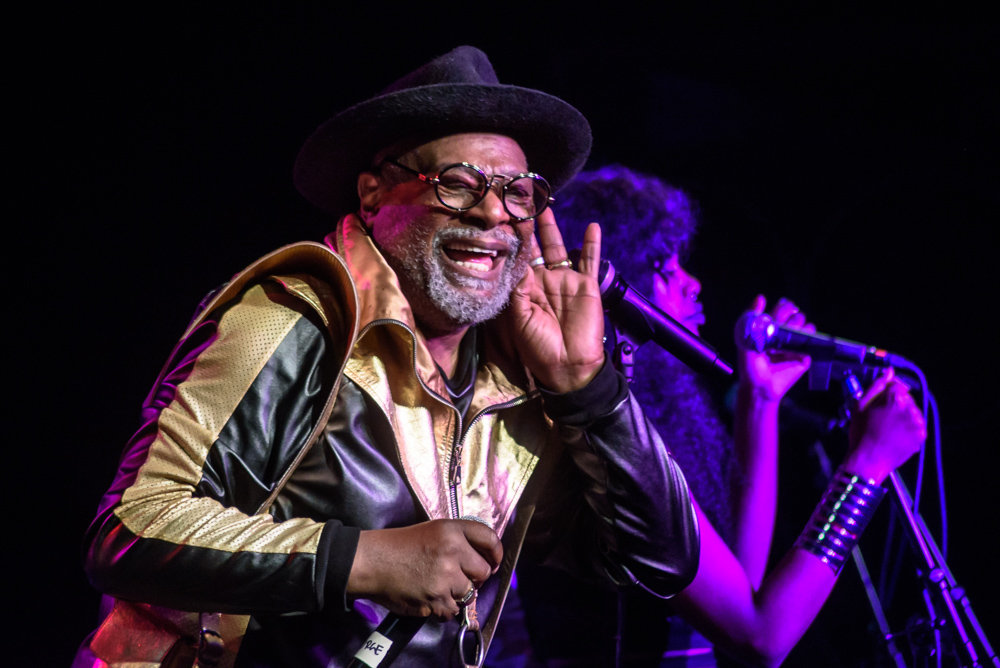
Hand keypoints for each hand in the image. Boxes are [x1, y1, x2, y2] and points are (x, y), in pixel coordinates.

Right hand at [346, 519, 502, 619]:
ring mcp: (444, 577)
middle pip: (483, 572)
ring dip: (456, 595)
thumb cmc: (400, 546)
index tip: (493, 561)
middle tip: (458, 577)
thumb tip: (484, 559)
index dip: (495, 553)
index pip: (490, 539)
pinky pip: (452, 611)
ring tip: (437, 587)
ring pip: (468, 594)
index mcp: (451, 530)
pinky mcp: (435, 599)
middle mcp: (452, 551)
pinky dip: (443, 609)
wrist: (372, 561)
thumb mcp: (432, 530)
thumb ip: (458, 540)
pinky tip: (429, 598)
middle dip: (474, 578)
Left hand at [505, 210, 604, 392]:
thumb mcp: (520, 318)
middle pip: (536, 248)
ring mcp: (566, 282)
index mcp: (526, 290)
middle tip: (520, 204)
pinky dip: (592, 243)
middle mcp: (544, 282)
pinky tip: (593, 226)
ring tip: (546, 206)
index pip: (518, 260)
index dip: (512, 242)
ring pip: (559, 248)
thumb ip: (518, 290)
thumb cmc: (538, 347)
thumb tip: (518, 264)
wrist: (567, 366)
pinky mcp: (586, 285)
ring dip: (552, 228)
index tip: (503, 221)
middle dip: (529, 228)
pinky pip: (590, 260)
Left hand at [737, 295, 813, 402]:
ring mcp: (795, 342)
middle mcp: (785, 332)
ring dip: (797, 327)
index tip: (780, 311)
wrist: (759, 387)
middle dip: (791, 315)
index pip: (781, 308)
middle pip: (795, 314)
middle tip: (783, 324)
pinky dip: (807, 340)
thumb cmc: (750, 364)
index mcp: (771, 327)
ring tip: (787, 338)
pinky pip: (812, 340)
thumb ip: (751, 319)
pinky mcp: (805, 354)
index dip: (783, 307)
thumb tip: (761, 297)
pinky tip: (796, 346)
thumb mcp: (745, 340)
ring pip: (805, 324)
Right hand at [844, 369, 926, 482]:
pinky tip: (895, 434)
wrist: (868, 460)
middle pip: (906, 398)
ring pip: (912, 412)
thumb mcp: (860, 405)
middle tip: (882, 415)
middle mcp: (910, 410)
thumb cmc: (860, 432)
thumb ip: (876, 386)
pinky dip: (908, 427)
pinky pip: (916, 426)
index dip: (889, 390)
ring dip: (903, 415)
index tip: (881, 397)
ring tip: (889, 426)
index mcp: (895, 399)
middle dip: (896, 403)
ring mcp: (917, 424)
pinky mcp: (921, 436)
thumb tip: (889, 371)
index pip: (898, 385)